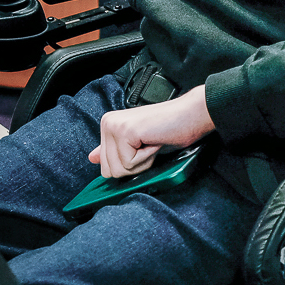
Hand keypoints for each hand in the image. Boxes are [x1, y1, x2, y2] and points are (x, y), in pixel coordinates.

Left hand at [89, 86, 214, 178]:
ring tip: (152, 142)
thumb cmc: (171, 128)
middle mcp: (107, 122)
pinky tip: (154, 141)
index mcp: (108, 124)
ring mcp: (114, 126)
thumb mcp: (138, 143)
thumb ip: (114, 150)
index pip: (105, 165)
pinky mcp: (125, 132)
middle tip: (149, 145)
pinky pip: (129, 164)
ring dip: (141, 162)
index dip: (129, 164)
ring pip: (118, 170)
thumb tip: (92, 158)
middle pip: (109, 170)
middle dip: (134, 165)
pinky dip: (146, 158)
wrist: (192, 114)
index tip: (144, 146)